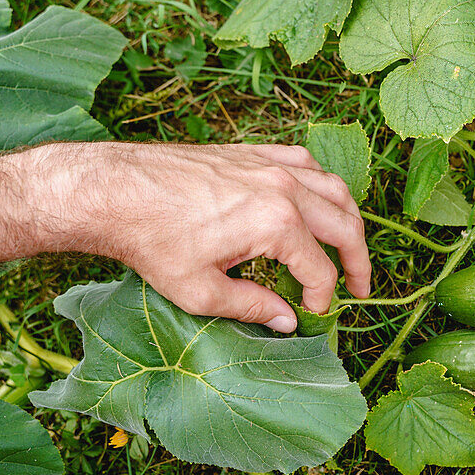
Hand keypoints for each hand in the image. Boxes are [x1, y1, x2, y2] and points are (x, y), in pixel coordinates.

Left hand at [23, 141, 370, 331]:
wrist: (114, 190)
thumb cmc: (151, 241)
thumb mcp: (201, 292)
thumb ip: (253, 307)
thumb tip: (288, 322)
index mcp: (276, 223)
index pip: (320, 268)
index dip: (322, 297)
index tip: (312, 314)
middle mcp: (283, 187)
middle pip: (344, 224)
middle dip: (357, 260)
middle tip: (360, 286)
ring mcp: (270, 164)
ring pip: (333, 188)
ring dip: (348, 218)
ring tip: (348, 244)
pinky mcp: (253, 152)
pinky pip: (305, 162)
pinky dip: (321, 184)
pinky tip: (316, 201)